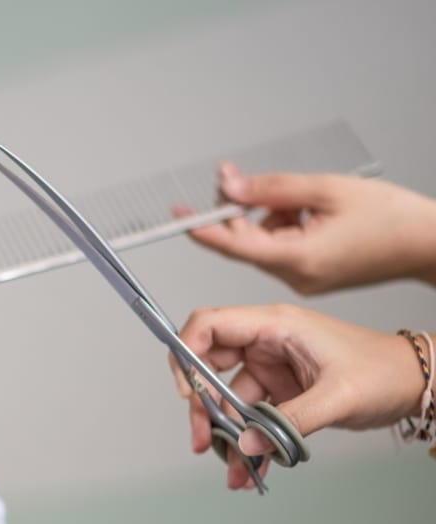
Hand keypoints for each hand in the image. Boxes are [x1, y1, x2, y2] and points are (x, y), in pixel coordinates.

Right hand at [171, 304, 425, 489]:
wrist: (415, 384)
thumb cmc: (385, 371)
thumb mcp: (338, 395)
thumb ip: (288, 421)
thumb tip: (247, 444)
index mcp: (276, 326)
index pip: (210, 325)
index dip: (187, 353)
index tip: (189, 392)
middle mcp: (267, 344)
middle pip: (209, 367)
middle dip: (202, 407)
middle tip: (204, 440)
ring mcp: (272, 368)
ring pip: (228, 400)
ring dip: (226, 435)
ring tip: (234, 466)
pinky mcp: (281, 391)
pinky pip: (251, 419)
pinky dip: (248, 443)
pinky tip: (251, 467)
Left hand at [182, 164, 435, 294]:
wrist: (429, 244)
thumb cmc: (393, 217)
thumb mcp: (328, 189)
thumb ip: (272, 188)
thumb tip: (228, 187)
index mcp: (299, 258)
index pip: (235, 245)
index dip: (203, 228)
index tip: (178, 215)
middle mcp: (296, 276)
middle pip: (247, 242)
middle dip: (242, 209)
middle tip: (237, 177)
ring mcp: (302, 279)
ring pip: (264, 242)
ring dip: (272, 215)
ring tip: (309, 200)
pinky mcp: (309, 275)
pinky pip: (282, 247)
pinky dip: (286, 225)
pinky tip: (313, 213)